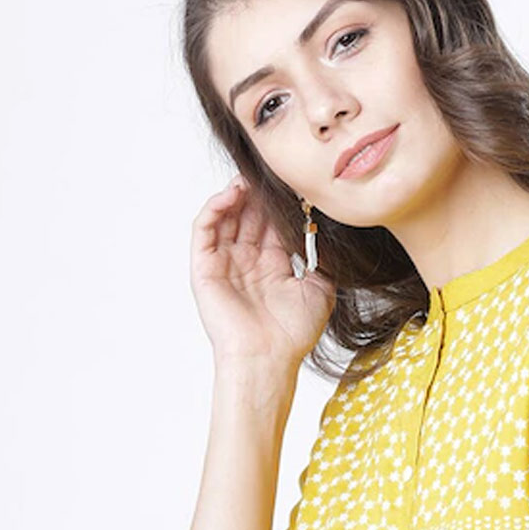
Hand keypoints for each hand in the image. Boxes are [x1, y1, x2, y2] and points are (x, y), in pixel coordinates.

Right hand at [190, 175, 335, 376]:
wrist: (268, 357)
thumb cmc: (293, 333)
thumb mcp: (320, 289)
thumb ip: (321, 258)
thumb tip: (324, 229)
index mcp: (272, 266)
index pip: (273, 223)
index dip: (280, 203)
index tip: (294, 184)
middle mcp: (247, 262)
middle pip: (250, 215)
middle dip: (259, 194)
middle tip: (271, 172)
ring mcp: (224, 263)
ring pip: (226, 217)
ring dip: (236, 195)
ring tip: (249, 178)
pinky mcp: (204, 268)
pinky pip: (204, 229)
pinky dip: (214, 207)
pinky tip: (231, 194)